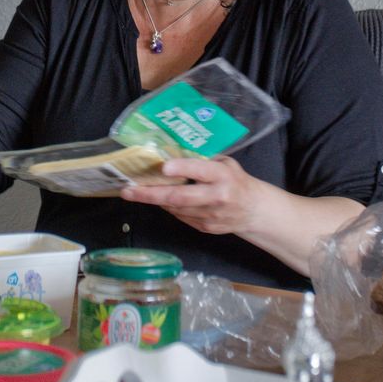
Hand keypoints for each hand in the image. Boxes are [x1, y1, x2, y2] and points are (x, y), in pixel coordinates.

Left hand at [120, 154, 259, 235]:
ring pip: (175, 209)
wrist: (254, 211)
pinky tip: (159, 199)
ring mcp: (210, 215)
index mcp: (223, 176)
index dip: (181, 169)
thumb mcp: (225, 164)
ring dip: (155, 200)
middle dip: (150, 194)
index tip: (163, 167)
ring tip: (136, 192)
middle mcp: (216, 197)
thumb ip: (203, 161)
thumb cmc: (236, 180)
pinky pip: (180, 217)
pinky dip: (168, 208)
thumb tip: (172, 154)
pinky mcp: (205, 228)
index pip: (200, 171)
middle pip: (179, 197)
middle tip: (128, 190)